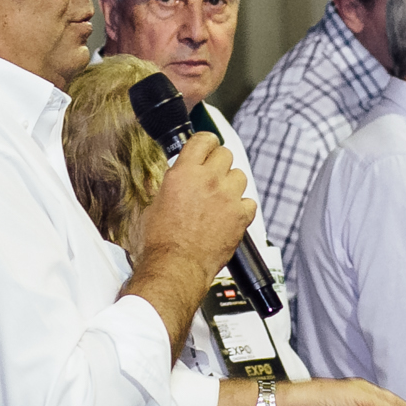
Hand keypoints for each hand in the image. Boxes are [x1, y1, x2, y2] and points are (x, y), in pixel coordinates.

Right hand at [136, 132, 252, 283]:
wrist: (176, 266)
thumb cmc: (161, 241)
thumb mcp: (155, 203)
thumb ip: (173, 185)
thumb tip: (178, 180)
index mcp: (184, 173)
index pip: (203, 140)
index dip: (206, 142)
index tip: (208, 147)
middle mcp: (208, 180)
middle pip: (225, 154)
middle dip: (219, 163)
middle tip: (213, 176)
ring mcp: (227, 197)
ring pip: (240, 175)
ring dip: (231, 184)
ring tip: (221, 199)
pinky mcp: (241, 216)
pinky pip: (250, 202)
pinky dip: (242, 207)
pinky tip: (231, 215)